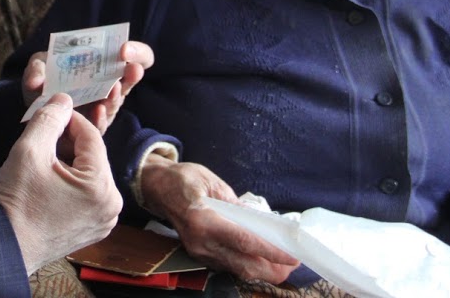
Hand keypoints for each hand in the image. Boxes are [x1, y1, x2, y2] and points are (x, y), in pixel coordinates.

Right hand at [0, 93, 121, 274]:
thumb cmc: (17, 201)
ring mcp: (104, 220)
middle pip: (93, 156)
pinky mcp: (94, 229)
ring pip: (90, 173)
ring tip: (43, 160)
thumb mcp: (29, 150)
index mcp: (101, 186)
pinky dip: (72, 182)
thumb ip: (49, 118)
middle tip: (43, 136)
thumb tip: (63, 100)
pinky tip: (49, 181)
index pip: (91, 136)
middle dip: (69, 142)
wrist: (5, 246)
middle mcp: (111, 205)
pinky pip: (88, 194)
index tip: (50, 112)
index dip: (69, 119)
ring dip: (70, 161)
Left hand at [21, 41, 153, 133]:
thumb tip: (37, 83)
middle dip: (131, 75)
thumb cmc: (44, 78)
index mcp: (106, 63)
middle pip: (132, 79)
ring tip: (112, 90)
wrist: (34, 104)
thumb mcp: (40, 65)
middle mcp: (111, 84)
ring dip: (115, 97)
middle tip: (130, 70)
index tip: (124, 49)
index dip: (138, 52)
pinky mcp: (92, 129)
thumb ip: (37, 68)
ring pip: (116, 102)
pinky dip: (99, 119)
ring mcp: (104, 106)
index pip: (138, 57)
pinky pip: (100, 126)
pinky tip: (96, 112)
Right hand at [139, 155, 298, 284]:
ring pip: (236, 269)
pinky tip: (262, 261)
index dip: (270, 251)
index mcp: (203, 220)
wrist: (156, 187)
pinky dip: (247, 265)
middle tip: (293, 265)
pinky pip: (228, 265)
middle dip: (271, 269)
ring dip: (261, 270)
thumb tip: (258, 220)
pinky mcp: (199, 254)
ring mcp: (198, 251)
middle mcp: (200, 242)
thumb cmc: (183, 179)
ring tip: (283, 266)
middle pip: (243, 265)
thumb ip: (236, 203)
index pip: (243, 242)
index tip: (292, 255)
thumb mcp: (212, 181)